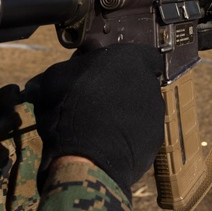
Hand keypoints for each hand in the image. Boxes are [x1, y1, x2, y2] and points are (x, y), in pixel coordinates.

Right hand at [29, 44, 164, 196]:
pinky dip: (129, 137)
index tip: (112, 72)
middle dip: (124, 89)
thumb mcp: (55, 77)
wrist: (84, 156)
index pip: (143, 54)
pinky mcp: (155, 140)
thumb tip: (64, 68)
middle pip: (140, 82)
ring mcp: (156, 113)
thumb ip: (69, 67)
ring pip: (143, 108)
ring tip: (102, 126)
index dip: (128, 63)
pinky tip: (109, 143)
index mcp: (131, 59)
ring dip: (127, 113)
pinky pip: (142, 134)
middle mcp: (149, 83)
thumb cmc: (68, 107)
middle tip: (99, 101)